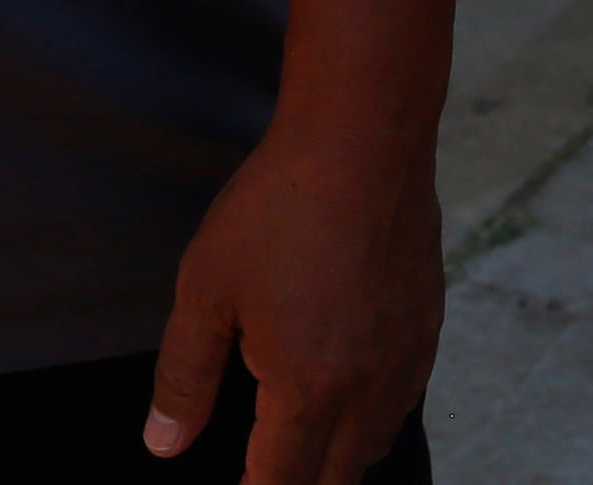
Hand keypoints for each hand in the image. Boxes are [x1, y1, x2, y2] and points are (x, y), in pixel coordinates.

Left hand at [147, 119, 440, 480]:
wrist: (363, 141)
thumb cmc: (276, 209)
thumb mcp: (206, 290)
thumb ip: (184, 377)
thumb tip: (164, 444)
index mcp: (308, 391)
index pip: (282, 484)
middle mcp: (367, 392)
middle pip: (335, 479)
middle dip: (298, 483)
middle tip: (264, 469)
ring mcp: (406, 363)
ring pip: (373, 445)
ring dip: (337, 455)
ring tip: (302, 439)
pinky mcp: (428, 331)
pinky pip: (401, 402)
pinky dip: (370, 415)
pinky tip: (346, 388)